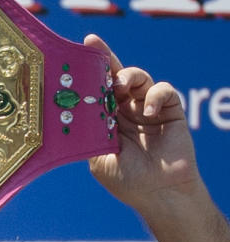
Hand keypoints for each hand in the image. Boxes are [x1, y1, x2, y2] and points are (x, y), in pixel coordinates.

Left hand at [85, 35, 199, 212]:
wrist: (159, 194)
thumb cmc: (127, 181)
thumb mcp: (99, 158)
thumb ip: (89, 134)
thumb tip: (71, 112)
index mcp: (108, 120)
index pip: (98, 90)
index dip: (92, 69)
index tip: (83, 47)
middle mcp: (126, 110)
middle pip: (116, 76)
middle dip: (107, 60)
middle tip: (96, 49)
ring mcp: (148, 108)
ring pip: (138, 77)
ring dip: (128, 76)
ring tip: (120, 87)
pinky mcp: (170, 109)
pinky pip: (163, 90)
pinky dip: (155, 96)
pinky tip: (147, 112)